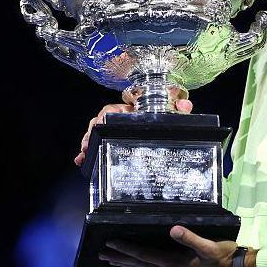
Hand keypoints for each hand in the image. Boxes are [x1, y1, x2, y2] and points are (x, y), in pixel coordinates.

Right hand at [73, 88, 192, 165]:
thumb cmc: (171, 123)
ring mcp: (117, 131)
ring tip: (84, 153)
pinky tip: (81, 160)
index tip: (100, 120)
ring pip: (97, 132)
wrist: (173, 138)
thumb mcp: (175, 117)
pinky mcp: (114, 142)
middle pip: (100, 120)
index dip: (107, 113)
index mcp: (134, 110)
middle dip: (92, 131)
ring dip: (87, 141)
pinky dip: (88, 151)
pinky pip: (98, 144)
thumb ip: (180, 109)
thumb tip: (185, 106)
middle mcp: (122, 119)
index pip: (116, 107)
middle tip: (88, 142)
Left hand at [99, 226, 246, 266]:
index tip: (111, 243)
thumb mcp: (210, 246)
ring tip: (112, 261)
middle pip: (139, 263)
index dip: (127, 249)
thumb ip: (191, 238)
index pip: (144, 255)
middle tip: (101, 254)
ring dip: (127, 263)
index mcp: (175, 263)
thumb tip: (173, 229)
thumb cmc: (224, 257)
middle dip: (120, 258)